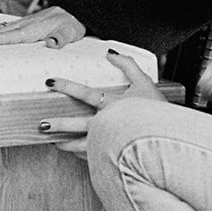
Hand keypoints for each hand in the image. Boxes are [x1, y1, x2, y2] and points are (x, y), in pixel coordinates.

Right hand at [0, 6, 84, 49]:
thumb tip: (53, 44)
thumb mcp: (71, 33)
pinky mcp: (22, 24)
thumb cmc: (72, 25)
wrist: (75, 12)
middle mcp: (23, 24)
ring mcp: (21, 23)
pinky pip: (0, 26)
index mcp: (33, 29)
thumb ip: (62, 39)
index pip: (9, 36)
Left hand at [41, 49, 164, 154]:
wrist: (170, 138)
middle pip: (76, 125)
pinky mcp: (114, 156)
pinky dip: (82, 155)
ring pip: (81, 146)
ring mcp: (110, 143)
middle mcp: (107, 124)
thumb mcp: (145, 81)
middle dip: (57, 124)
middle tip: (41, 124)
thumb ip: (127, 64)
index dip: (66, 86)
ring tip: (53, 143)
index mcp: (112, 105)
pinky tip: (75, 153)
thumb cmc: (157, 111)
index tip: (50, 82)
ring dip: (65, 144)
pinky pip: (94, 157)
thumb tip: (110, 53)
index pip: (84, 93)